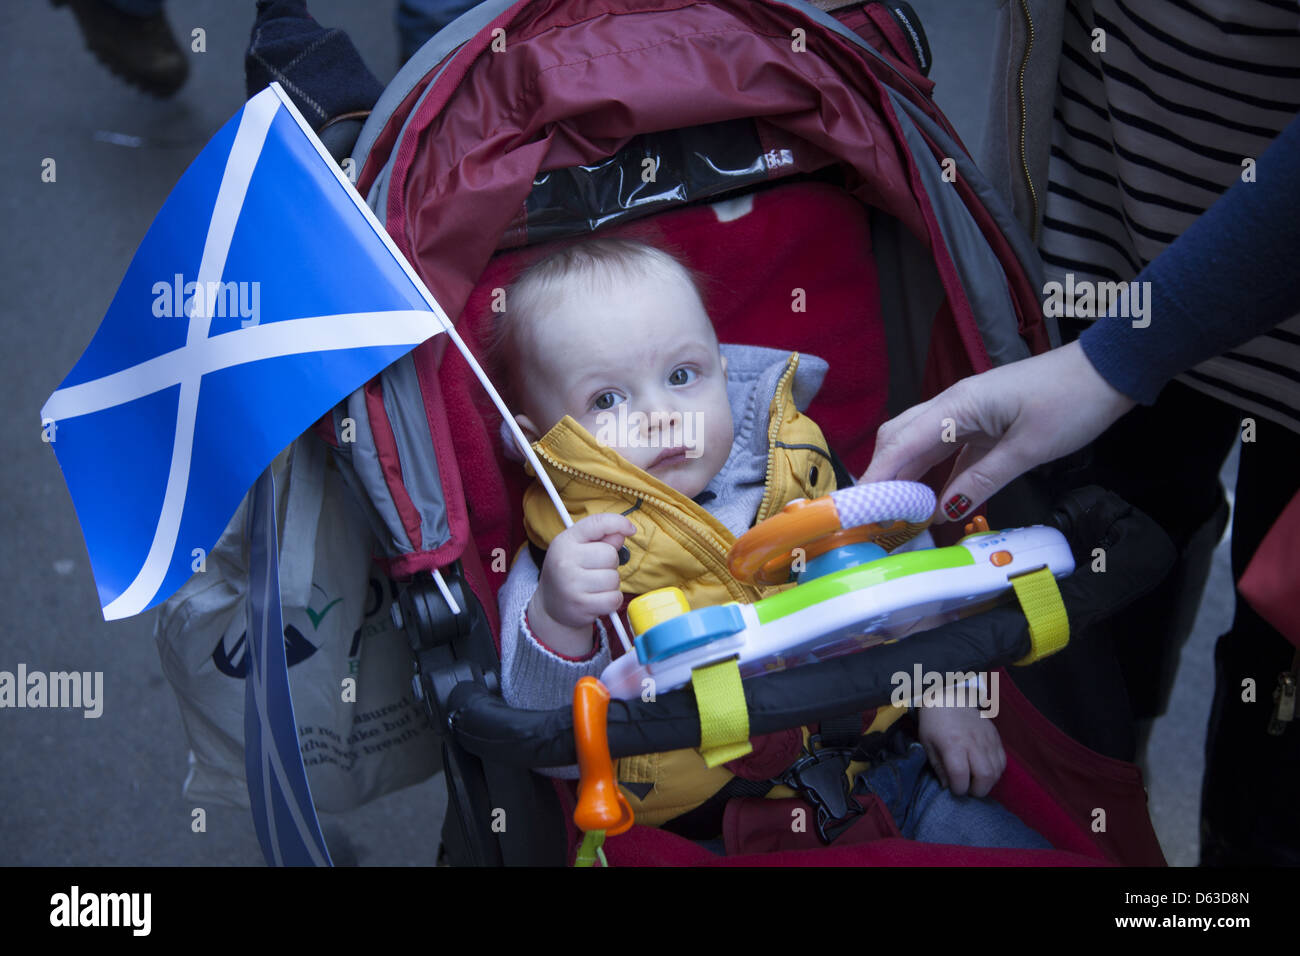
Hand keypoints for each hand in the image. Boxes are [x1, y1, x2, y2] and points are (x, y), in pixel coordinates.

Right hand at [528, 513, 635, 656]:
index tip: (630, 529)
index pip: (597, 523)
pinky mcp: (581, 605)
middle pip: (610, 555)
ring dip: (611, 584)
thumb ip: (601, 538)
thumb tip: (623, 532)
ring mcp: (572, 585)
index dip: (618, 523)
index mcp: (565, 542)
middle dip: (610, 564)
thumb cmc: (569, 573)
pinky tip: (597, 599)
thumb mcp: (577, 549)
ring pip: (614, 578)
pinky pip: (614, 598)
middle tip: (596, 571)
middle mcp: (565, 561)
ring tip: (595, 586)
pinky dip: (612, 600)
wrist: (550, 607)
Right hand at [860, 341, 1135, 521]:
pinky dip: (932, 475)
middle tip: (871, 516)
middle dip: (881, 476)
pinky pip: (944, 451)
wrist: (1106, 373)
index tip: (858, 509)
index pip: (902, 445)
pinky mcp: (980, 422)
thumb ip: (982, 479)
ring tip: (893, 513)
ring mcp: (964, 413)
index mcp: (957, 406)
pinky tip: (930, 502)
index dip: (878, 477)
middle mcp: (951, 406)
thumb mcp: (1029, 449)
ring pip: (917, 444)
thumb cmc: (1070, 403)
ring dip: (904, 476)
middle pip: (898, 439)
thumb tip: (943, 511)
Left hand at [916, 702, 1005, 797]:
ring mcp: (987, 739)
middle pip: (985, 775)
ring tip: (976, 780)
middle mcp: (973, 742)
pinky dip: (996, 771)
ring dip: (988, 782)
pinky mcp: (996, 736)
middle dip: (978, 790)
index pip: (960, 775)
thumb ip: (938, 767)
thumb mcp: (927, 744)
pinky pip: (1003, 760)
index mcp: (952, 744)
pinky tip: (985, 770)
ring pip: (997, 770)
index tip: (954, 789)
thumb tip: (948, 787)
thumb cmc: (934, 722)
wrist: (949, 697)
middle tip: (969, 789)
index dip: (958, 789)